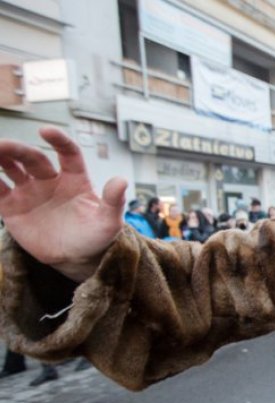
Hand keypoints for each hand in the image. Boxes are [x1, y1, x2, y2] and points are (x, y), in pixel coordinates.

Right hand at [0, 127, 126, 281]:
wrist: (77, 259)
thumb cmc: (96, 237)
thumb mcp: (109, 222)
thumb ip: (114, 201)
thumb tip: (122, 181)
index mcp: (74, 178)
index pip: (67, 153)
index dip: (58, 140)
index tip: (46, 131)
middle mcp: (50, 180)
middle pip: (33, 158)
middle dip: (18, 149)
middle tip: (3, 145)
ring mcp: (30, 192)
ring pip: (12, 168)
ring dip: (0, 158)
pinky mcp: (13, 207)